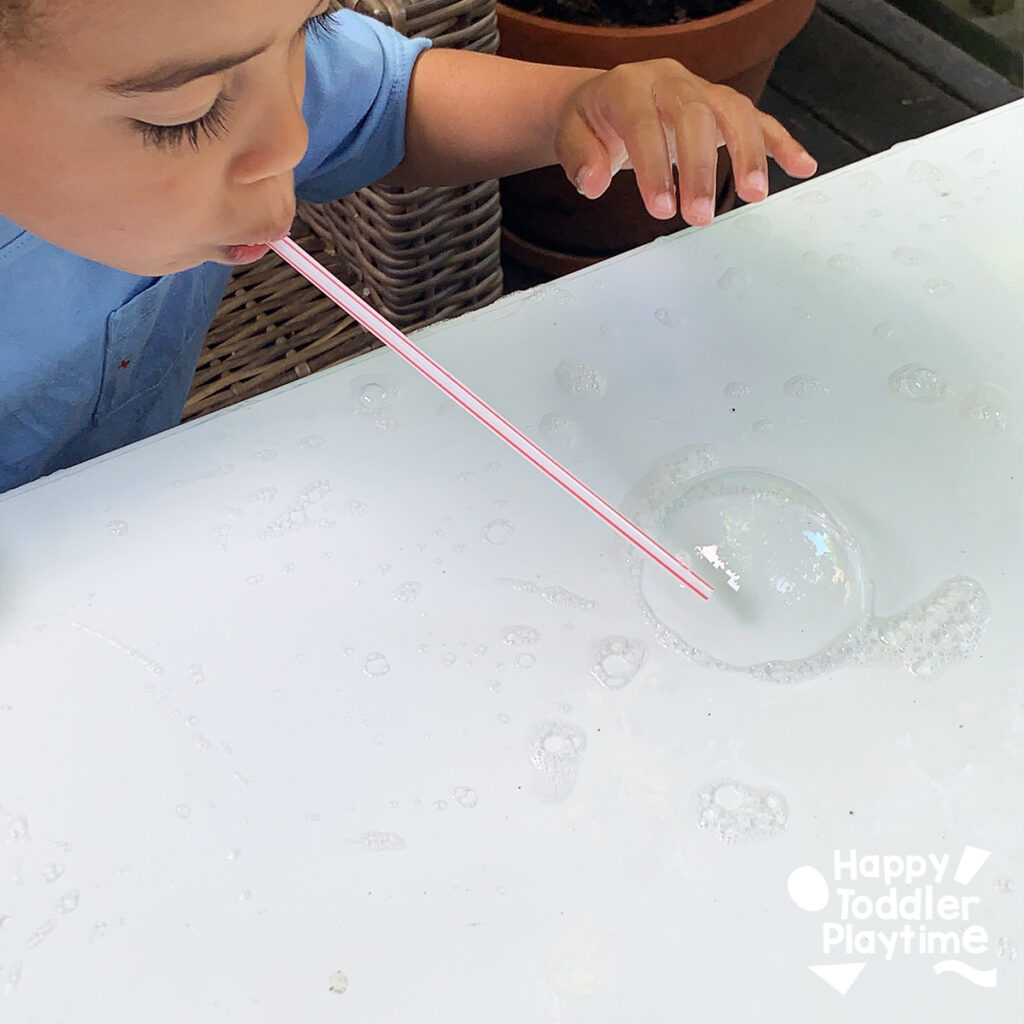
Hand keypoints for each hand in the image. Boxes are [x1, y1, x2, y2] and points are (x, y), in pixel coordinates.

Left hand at [555, 58, 817, 224]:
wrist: (605, 101)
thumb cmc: (592, 123)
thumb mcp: (571, 137)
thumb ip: (580, 159)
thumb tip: (593, 183)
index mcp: (629, 86)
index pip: (645, 123)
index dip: (655, 166)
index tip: (661, 208)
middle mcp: (671, 81)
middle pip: (695, 114)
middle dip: (701, 167)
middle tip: (699, 214)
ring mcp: (702, 90)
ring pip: (733, 110)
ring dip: (748, 153)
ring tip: (753, 195)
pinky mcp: (722, 107)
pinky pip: (757, 118)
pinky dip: (780, 142)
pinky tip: (801, 166)